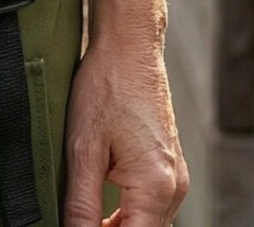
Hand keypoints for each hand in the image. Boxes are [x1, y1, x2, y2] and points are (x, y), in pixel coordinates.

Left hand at [61, 35, 187, 226]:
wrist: (129, 44)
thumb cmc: (106, 85)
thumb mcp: (83, 149)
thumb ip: (82, 205)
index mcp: (156, 187)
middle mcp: (174, 187)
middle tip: (78, 221)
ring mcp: (176, 176)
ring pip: (148, 224)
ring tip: (85, 218)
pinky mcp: (170, 167)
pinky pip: (152, 207)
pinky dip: (128, 215)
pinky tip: (102, 208)